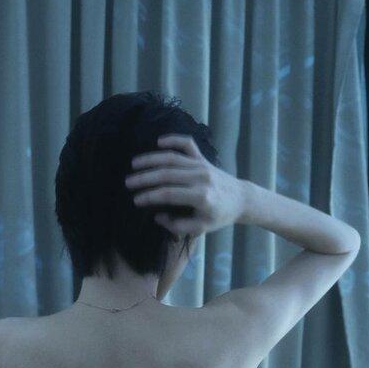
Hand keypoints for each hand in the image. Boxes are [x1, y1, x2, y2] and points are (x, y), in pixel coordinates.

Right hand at [124, 133, 243, 235]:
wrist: (240, 199)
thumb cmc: (219, 215)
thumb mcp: (200, 228)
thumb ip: (178, 225)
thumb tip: (158, 216)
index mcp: (201, 196)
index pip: (169, 194)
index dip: (150, 196)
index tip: (136, 200)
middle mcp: (201, 177)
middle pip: (167, 174)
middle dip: (145, 178)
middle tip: (128, 182)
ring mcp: (202, 165)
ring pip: (172, 158)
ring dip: (151, 160)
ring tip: (134, 165)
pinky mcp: (203, 158)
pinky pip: (187, 144)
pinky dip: (173, 140)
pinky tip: (158, 142)